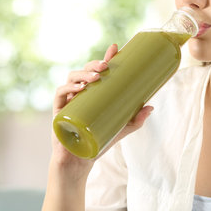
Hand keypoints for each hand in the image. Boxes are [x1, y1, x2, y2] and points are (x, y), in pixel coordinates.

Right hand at [50, 44, 153, 176]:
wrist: (80, 162)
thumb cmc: (99, 143)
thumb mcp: (121, 129)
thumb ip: (135, 119)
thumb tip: (151, 106)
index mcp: (93, 93)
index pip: (99, 71)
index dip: (106, 58)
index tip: (115, 48)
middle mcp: (80, 93)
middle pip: (85, 71)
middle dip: (95, 64)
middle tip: (106, 66)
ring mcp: (69, 101)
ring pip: (72, 77)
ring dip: (83, 74)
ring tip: (96, 77)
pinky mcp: (59, 111)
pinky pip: (60, 93)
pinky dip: (68, 88)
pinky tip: (79, 88)